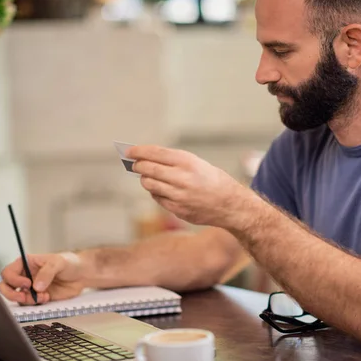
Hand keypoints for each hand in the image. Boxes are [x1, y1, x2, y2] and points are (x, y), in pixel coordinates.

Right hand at [0, 253, 85, 304]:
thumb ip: (47, 272)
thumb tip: (36, 286)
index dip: (13, 280)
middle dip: (11, 293)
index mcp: (25, 264)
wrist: (82, 275)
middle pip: (5, 286)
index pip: (8, 272)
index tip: (27, 283)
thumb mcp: (58, 262)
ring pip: (16, 298)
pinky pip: (29, 304)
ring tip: (42, 296)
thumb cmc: (69, 262)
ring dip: (26, 300)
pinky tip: (46, 298)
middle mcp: (24, 276)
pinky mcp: (38, 297)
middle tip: (24, 296)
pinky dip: (35, 304)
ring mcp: (30, 288)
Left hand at [127, 145, 256, 227]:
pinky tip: (161, 190)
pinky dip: (156, 192)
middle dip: (139, 166)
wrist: (230, 205)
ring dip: (145, 179)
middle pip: (148, 169)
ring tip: (148, 177)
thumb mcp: (197, 164)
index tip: (130, 151)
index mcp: (188, 162)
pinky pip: (158, 198)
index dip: (139, 151)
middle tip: (136, 165)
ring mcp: (179, 195)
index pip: (156, 153)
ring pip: (149, 185)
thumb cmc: (213, 180)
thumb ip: (174, 162)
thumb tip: (147, 159)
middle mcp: (182, 178)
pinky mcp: (177, 209)